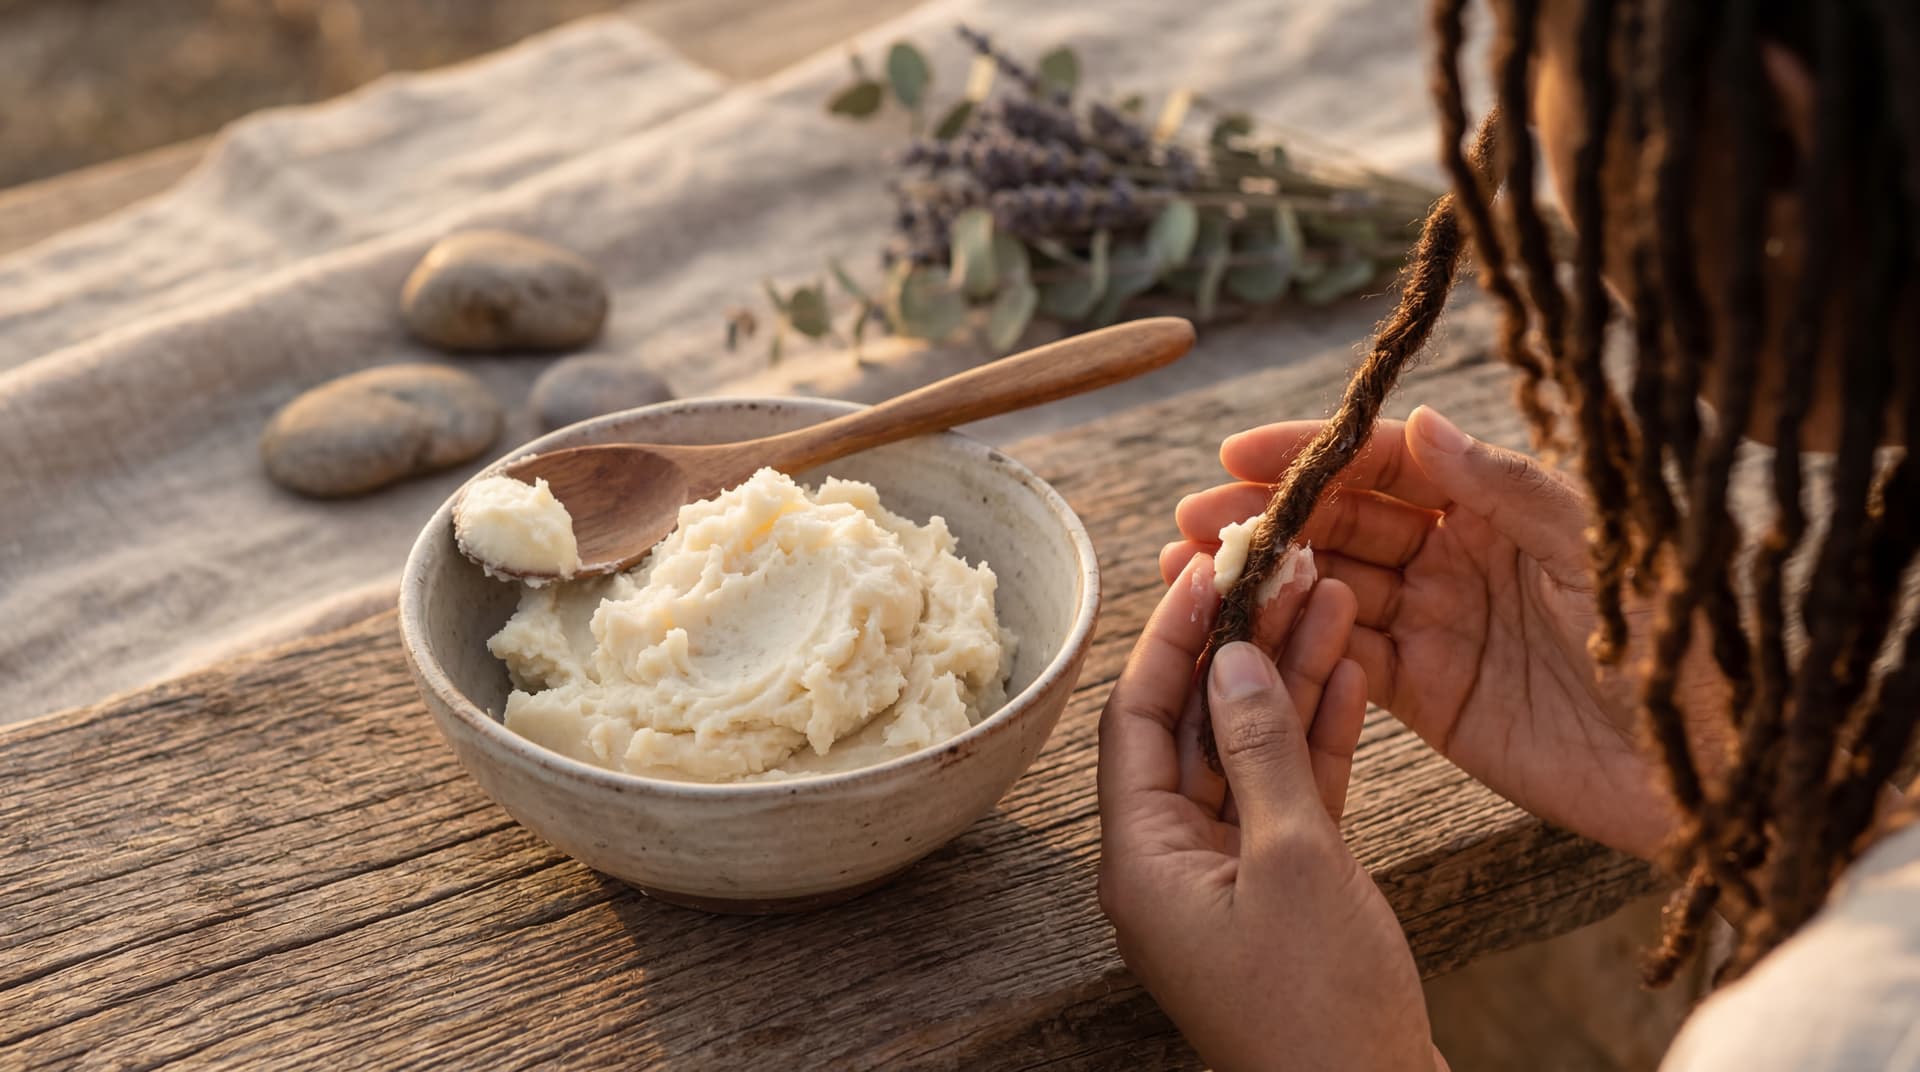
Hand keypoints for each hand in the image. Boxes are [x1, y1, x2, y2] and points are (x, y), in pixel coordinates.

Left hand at [1098, 553, 1440, 1071]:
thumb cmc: (1321, 1008)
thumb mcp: (1292, 860)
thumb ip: (1260, 750)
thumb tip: (1233, 660)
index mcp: (1140, 857)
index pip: (1137, 718)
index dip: (1172, 639)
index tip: (1207, 568)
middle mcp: (1171, 860)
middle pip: (1196, 725)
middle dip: (1241, 645)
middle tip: (1281, 568)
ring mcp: (1228, 874)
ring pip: (1251, 750)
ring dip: (1289, 677)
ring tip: (1329, 595)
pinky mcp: (1283, 888)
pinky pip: (1290, 793)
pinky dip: (1318, 737)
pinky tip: (1351, 670)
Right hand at [1164, 406, 1731, 860]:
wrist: (1717, 763)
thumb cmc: (1681, 635)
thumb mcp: (1596, 542)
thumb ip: (1505, 487)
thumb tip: (1420, 423)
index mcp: (1498, 505)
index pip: (1386, 464)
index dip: (1310, 456)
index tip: (1237, 454)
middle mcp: (1458, 559)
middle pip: (1342, 527)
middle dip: (1265, 520)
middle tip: (1193, 524)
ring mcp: (1439, 630)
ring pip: (1330, 594)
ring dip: (1263, 582)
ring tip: (1192, 576)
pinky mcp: (1432, 701)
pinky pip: (1348, 666)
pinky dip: (1298, 648)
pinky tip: (1247, 633)